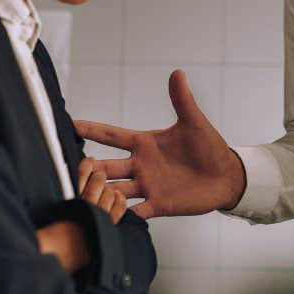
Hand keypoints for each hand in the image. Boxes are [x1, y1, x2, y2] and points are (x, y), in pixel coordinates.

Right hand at [74, 69, 245, 217]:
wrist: (226, 176)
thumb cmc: (210, 146)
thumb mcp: (193, 122)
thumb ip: (182, 99)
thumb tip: (178, 72)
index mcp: (144, 143)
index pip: (111, 135)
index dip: (90, 129)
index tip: (68, 124)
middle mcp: (140, 164)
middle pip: (105, 167)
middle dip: (86, 168)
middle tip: (67, 169)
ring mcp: (147, 185)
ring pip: (113, 190)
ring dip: (98, 193)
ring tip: (79, 196)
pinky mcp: (158, 204)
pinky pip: (134, 212)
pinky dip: (119, 217)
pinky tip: (104, 221)